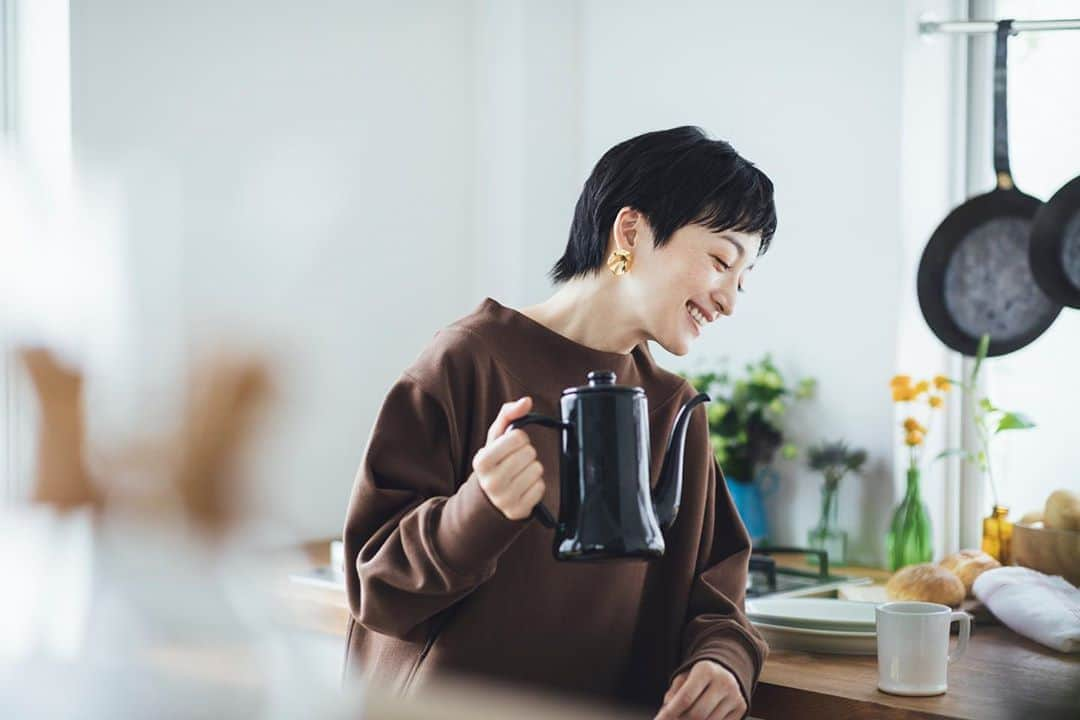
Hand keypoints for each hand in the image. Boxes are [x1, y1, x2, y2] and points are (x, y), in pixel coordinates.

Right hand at [472, 397, 544, 520]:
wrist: (488, 499)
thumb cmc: (495, 461)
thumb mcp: (495, 438)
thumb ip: (508, 414)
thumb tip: (526, 401)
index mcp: (482, 460)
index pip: (518, 437)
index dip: (519, 438)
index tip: (512, 446)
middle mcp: (491, 481)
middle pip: (529, 453)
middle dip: (527, 453)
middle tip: (516, 460)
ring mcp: (504, 498)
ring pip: (537, 470)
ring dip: (532, 469)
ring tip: (520, 473)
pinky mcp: (518, 511)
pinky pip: (541, 488)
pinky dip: (536, 485)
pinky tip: (524, 486)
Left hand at [655, 661, 745, 719]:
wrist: (727, 671)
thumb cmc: (700, 676)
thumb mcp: (684, 677)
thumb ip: (674, 693)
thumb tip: (666, 712)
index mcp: (706, 670)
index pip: (685, 697)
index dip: (670, 713)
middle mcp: (723, 682)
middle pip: (696, 714)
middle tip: (674, 719)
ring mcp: (734, 696)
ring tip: (687, 717)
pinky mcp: (742, 708)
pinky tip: (702, 719)